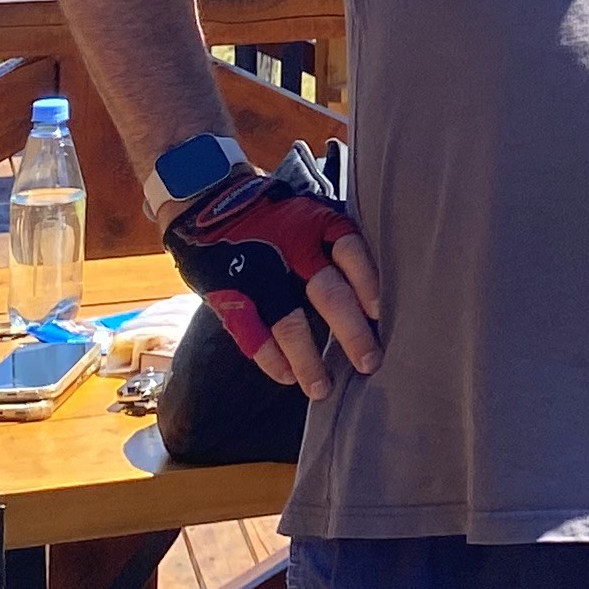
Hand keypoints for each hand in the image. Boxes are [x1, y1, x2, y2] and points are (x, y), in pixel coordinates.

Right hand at [167, 150, 385, 400]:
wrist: (207, 199)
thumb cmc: (275, 215)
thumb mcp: (310, 212)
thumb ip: (335, 243)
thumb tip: (376, 286)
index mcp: (317, 223)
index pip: (351, 251)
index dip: (368, 282)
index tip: (381, 313)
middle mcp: (291, 248)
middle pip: (328, 294)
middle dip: (351, 333)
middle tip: (369, 362)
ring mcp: (258, 273)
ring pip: (288, 324)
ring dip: (308, 361)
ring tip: (323, 388)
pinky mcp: (229, 293)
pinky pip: (251, 334)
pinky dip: (270, 359)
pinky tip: (287, 377)